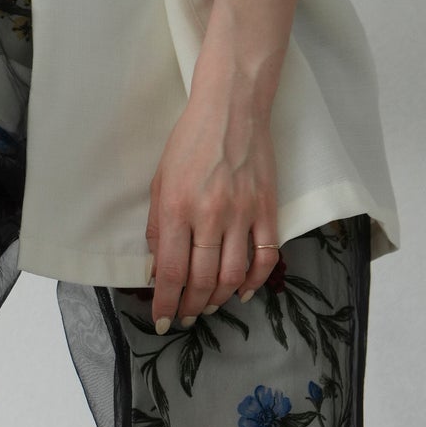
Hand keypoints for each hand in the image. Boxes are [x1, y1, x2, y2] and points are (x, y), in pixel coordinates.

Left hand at [144, 89, 279, 332]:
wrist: (232, 106)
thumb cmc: (190, 141)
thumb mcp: (160, 181)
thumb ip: (158, 227)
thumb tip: (159, 268)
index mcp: (177, 208)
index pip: (171, 272)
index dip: (166, 303)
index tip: (163, 320)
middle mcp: (210, 215)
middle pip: (202, 280)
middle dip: (191, 307)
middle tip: (186, 316)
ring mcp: (242, 213)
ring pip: (232, 275)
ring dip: (219, 298)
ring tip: (209, 306)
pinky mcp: (267, 208)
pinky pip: (265, 256)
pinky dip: (255, 281)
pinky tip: (242, 291)